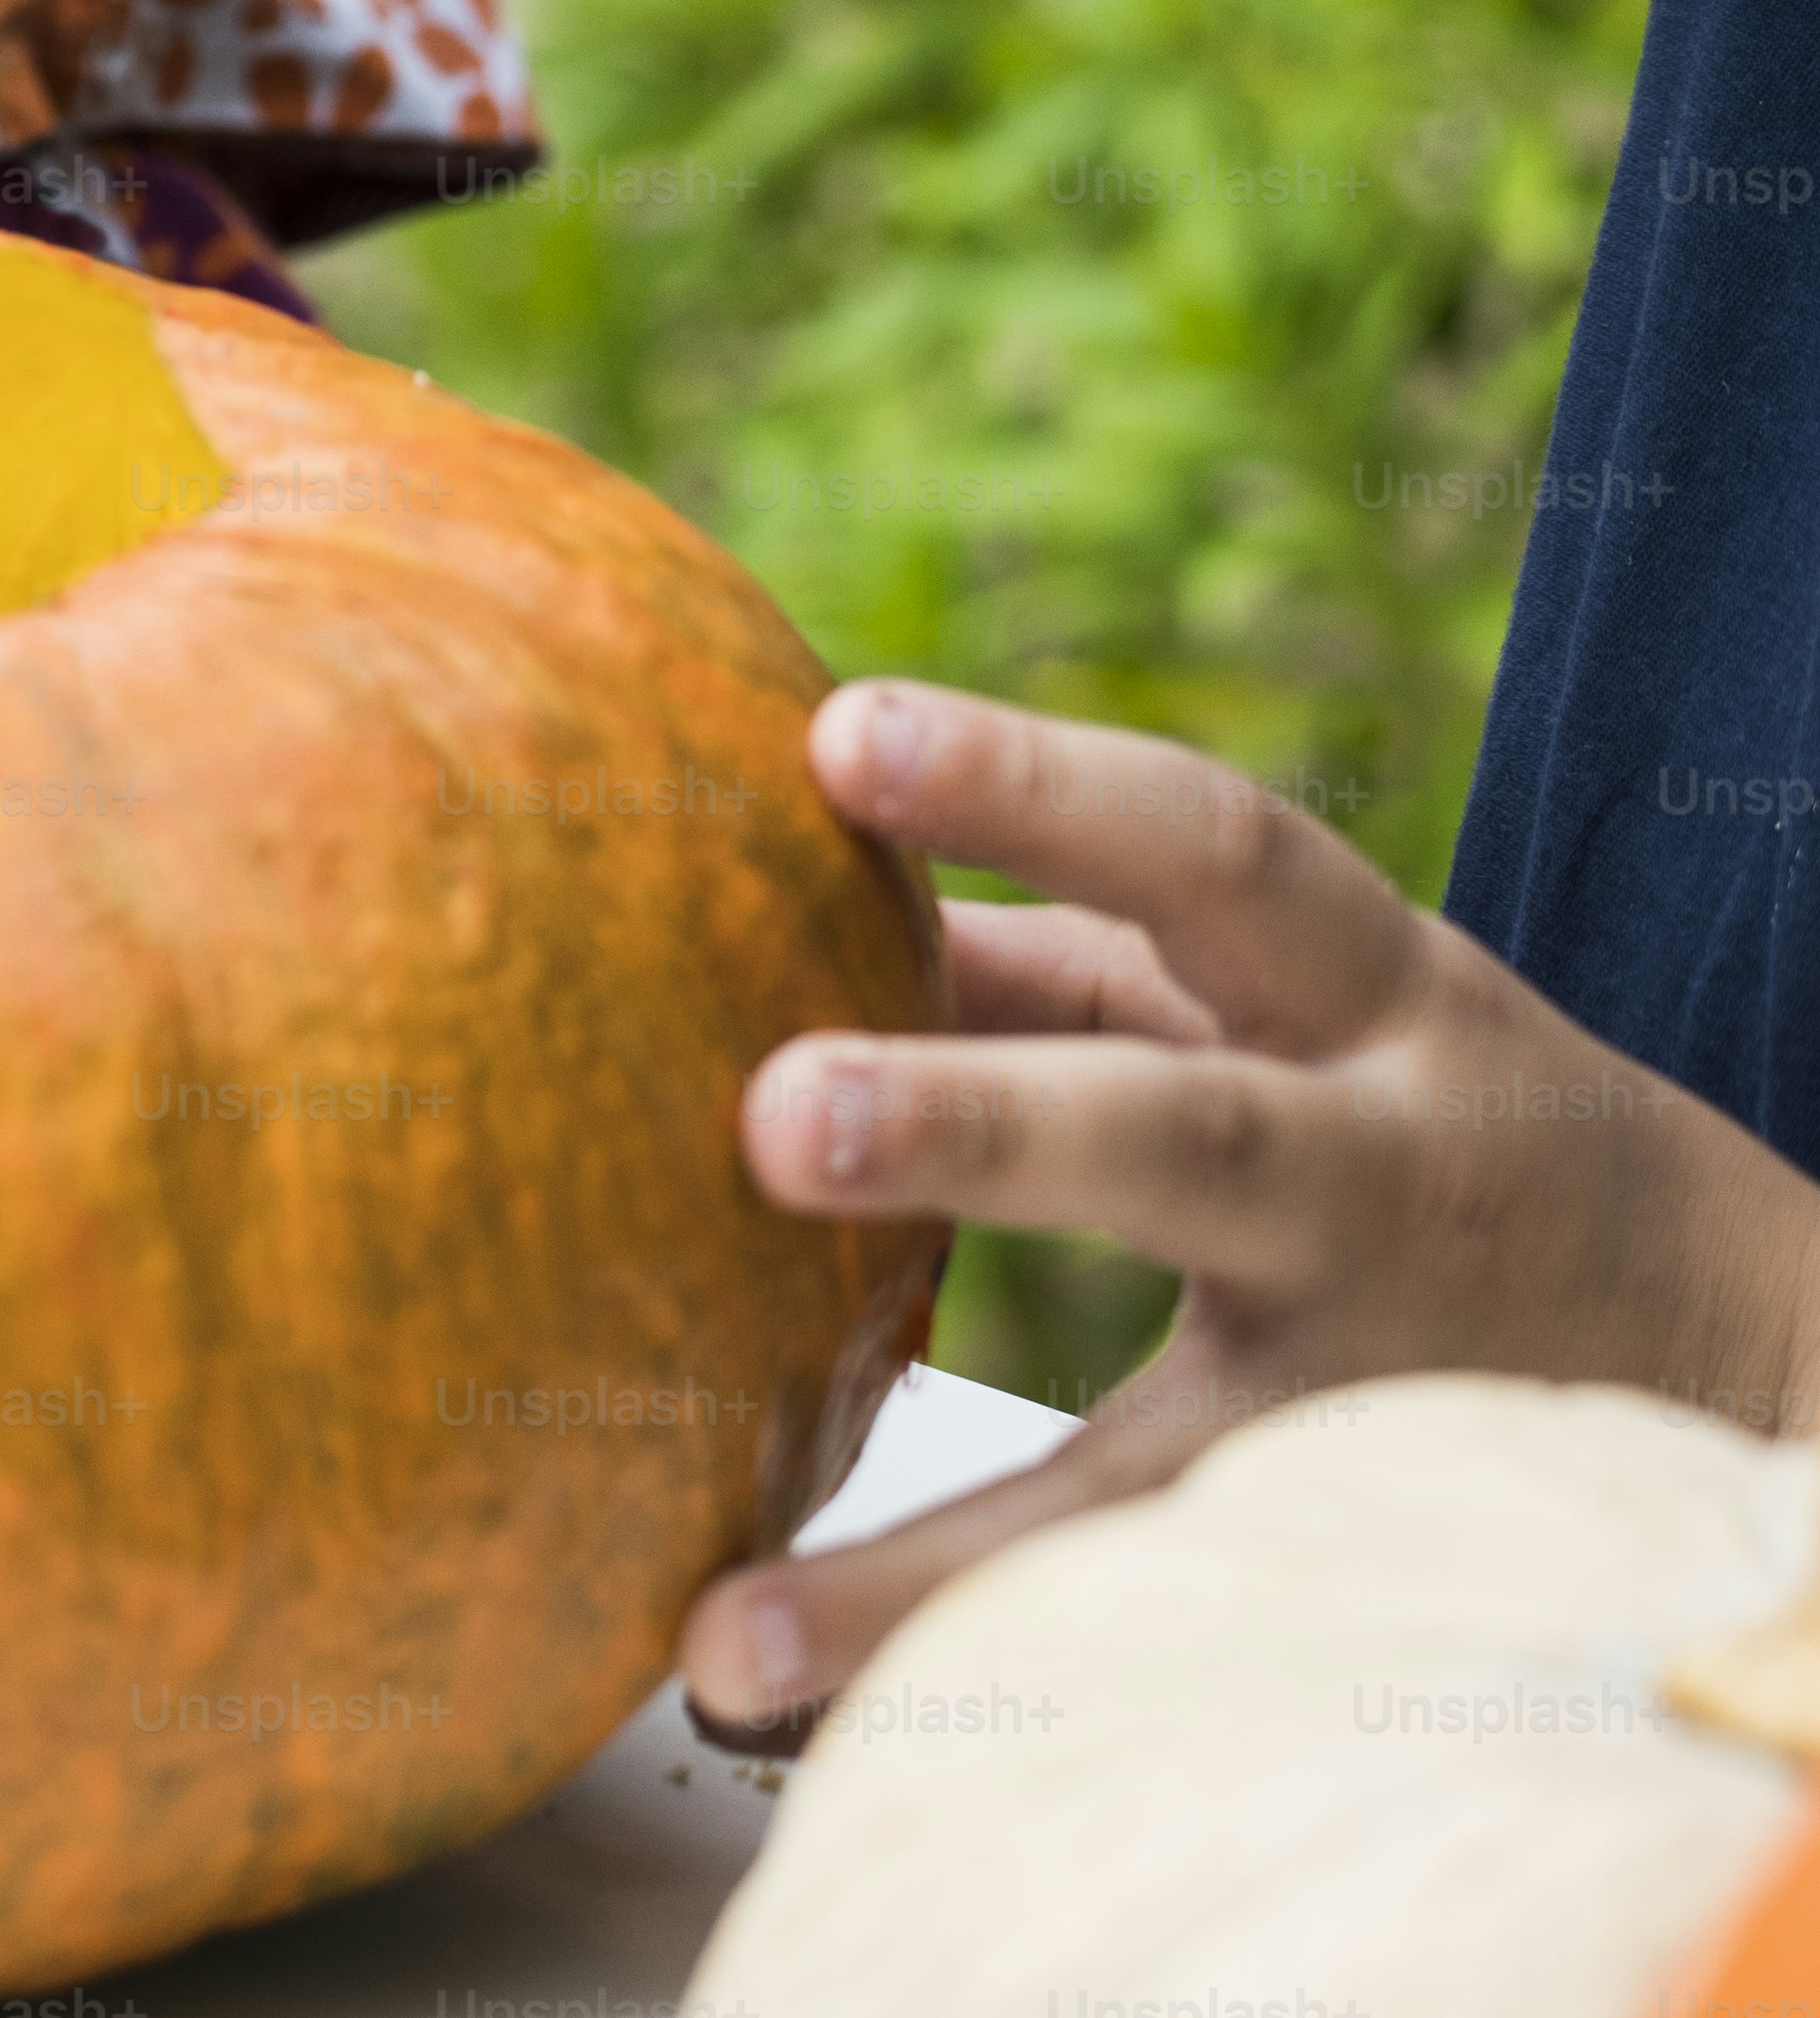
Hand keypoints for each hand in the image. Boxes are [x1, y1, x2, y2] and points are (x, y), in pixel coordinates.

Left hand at [678, 682, 1819, 1735]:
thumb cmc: (1418, 1119)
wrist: (1763, 1350)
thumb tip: (776, 917)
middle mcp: (1392, 1183)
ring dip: (936, 1572)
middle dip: (982, 1126)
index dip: (1027, 782)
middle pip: (1198, 1145)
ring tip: (721, 1639)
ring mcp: (1382, 1405)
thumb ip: (1053, 959)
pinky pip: (1152, 1639)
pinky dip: (964, 1682)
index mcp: (1375, 999)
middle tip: (774, 1116)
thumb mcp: (1295, 1000)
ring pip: (1169, 1484)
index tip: (837, 733)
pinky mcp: (1356, 1565)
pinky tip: (768, 1702)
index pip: (1209, 850)